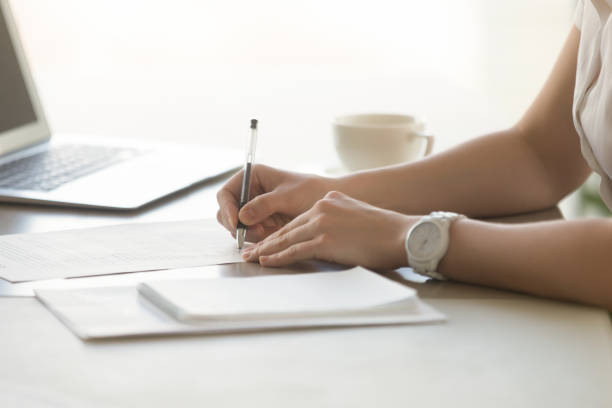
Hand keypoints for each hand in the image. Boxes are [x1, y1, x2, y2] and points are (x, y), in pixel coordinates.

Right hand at [216, 164, 333, 241]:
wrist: (328, 205)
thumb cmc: (311, 191)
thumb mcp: (288, 196)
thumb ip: (264, 205)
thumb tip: (242, 216)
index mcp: (252, 178)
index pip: (226, 194)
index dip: (227, 209)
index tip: (236, 222)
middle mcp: (249, 194)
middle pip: (227, 213)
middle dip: (238, 225)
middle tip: (257, 232)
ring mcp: (254, 210)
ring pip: (238, 228)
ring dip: (249, 234)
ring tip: (269, 232)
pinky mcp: (262, 224)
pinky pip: (251, 236)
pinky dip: (258, 240)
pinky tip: (272, 236)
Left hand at [241, 191, 416, 269]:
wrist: (401, 234)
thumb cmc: (385, 231)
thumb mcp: (356, 215)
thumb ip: (337, 220)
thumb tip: (329, 234)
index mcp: (329, 201)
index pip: (298, 219)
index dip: (280, 232)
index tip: (267, 241)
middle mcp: (322, 208)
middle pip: (288, 228)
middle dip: (267, 241)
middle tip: (250, 250)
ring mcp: (322, 224)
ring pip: (287, 239)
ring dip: (267, 250)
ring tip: (252, 258)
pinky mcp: (325, 240)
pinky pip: (294, 251)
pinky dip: (278, 257)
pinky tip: (267, 261)